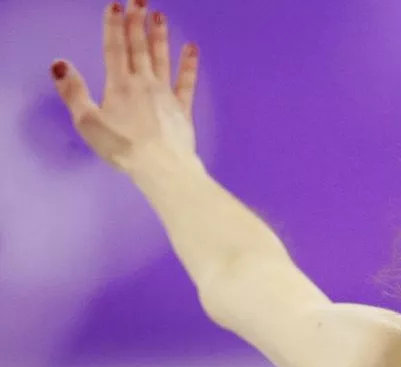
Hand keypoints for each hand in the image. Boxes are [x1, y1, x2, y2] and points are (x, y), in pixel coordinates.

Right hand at [50, 1, 198, 172]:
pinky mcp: (182, 110)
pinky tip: (192, 48)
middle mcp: (143, 84)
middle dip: (138, 22)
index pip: (115, 48)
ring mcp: (166, 95)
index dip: (114, 26)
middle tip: (140, 0)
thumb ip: (73, 92)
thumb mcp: (88, 122)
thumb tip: (59, 63)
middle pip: (139, 48)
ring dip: (160, 36)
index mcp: (119, 85)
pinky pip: (186, 83)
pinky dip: (189, 65)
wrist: (161, 167)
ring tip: (160, 15)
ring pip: (162, 59)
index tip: (116, 5)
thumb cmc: (123, 147)